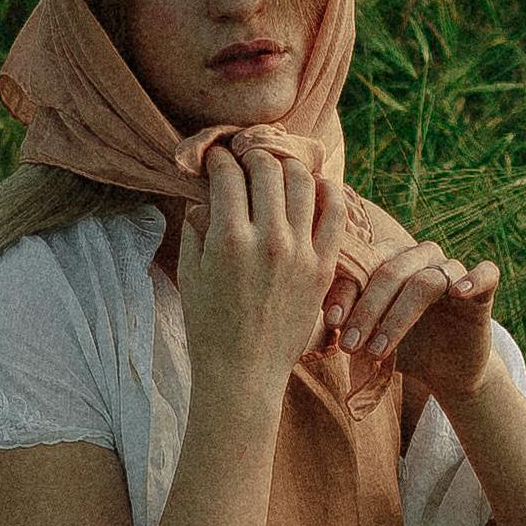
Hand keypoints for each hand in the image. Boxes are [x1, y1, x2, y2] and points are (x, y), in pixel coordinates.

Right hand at [174, 137, 347, 400]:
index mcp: (229, 239)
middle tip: (246, 159)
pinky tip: (313, 185)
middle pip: (267, 168)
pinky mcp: (323, 266)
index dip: (219, 157)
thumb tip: (205, 195)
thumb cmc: (209, 325)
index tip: (215, 158)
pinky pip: (334, 212)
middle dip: (252, 154)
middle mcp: (269, 239)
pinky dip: (326, 189)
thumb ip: (197, 226)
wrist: (243, 372)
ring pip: (303, 181)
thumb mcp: (190, 272)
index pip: (228, 174)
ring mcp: (301, 252)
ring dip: (287, 165)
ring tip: (276, 169)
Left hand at [330, 230, 502, 401]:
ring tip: (378, 351)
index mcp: (389, 259)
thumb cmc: (401, 347)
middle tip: (349, 345)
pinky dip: (473, 279)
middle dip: (367, 310)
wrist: (445, 371)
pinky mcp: (483, 289)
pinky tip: (458, 293)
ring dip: (398, 318)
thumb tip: (315, 319)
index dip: (346, 292)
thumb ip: (346, 321)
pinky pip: (485, 274)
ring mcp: (452, 271)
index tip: (329, 322)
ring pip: (425, 282)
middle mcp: (420, 257)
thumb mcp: (368, 335)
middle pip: (391, 271)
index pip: (364, 264)